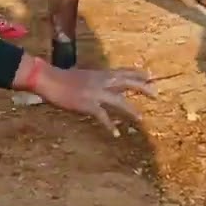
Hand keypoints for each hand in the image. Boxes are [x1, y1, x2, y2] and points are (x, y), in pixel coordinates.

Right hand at [33, 66, 154, 135]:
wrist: (49, 79)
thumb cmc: (62, 78)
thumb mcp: (82, 76)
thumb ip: (95, 80)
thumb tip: (102, 84)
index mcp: (100, 74)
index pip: (123, 71)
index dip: (136, 73)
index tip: (149, 75)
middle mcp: (101, 81)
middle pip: (126, 82)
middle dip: (142, 88)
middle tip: (156, 94)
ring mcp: (95, 93)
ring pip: (119, 100)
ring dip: (131, 109)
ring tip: (141, 118)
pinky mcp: (88, 104)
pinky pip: (103, 116)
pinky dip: (110, 125)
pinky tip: (116, 133)